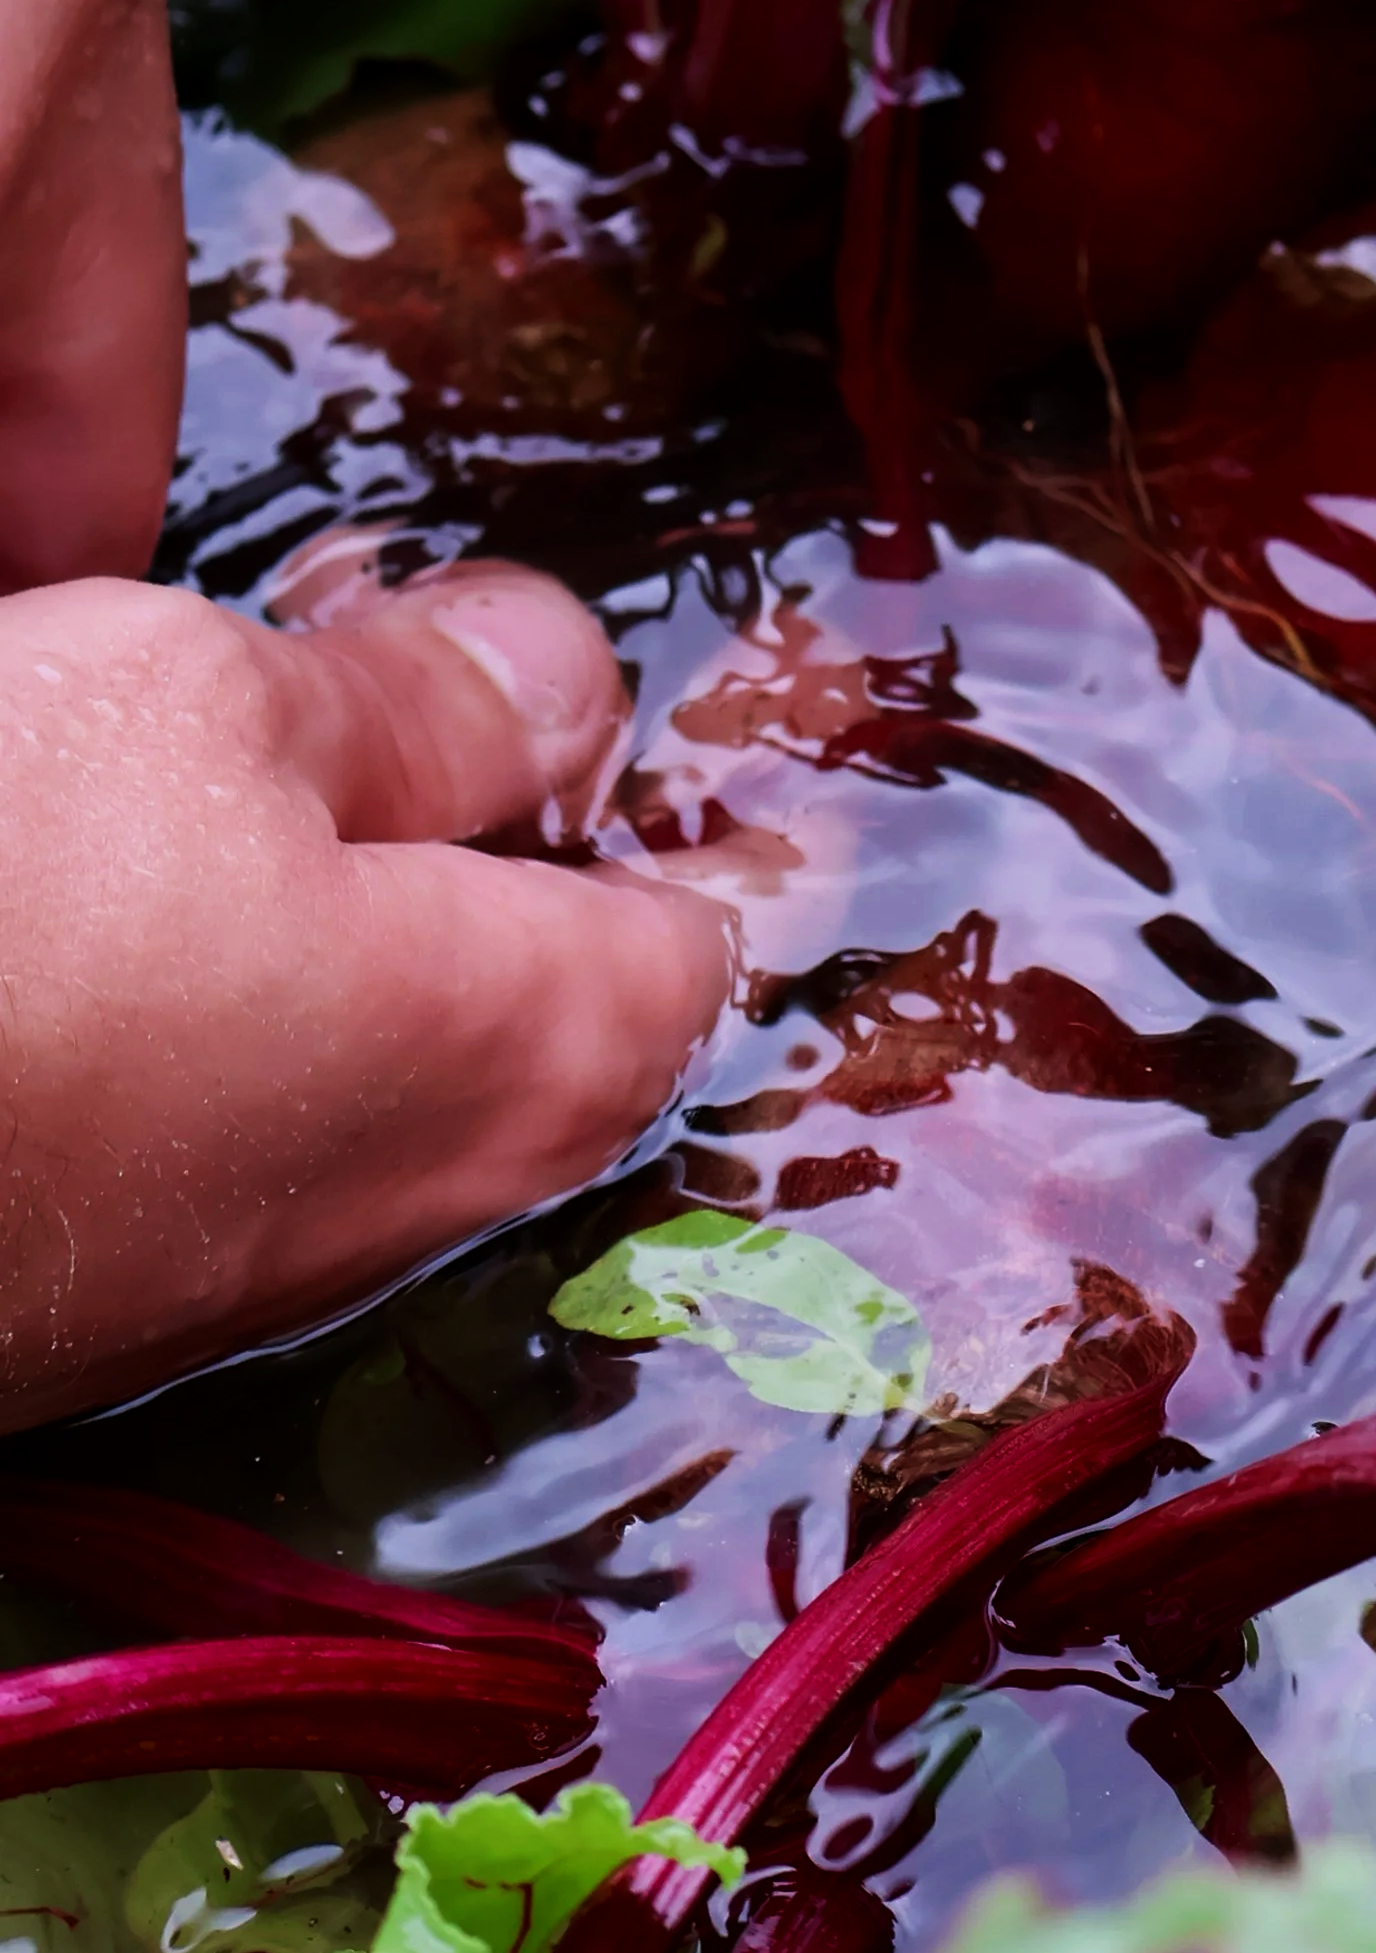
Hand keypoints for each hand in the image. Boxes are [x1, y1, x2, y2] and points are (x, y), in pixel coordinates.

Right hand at [0, 561, 732, 1421]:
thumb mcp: (196, 707)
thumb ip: (415, 699)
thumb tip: (561, 677)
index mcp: (541, 1037)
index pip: (708, 916)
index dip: (677, 788)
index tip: (610, 689)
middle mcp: (443, 1183)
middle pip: (546, 979)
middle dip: (483, 818)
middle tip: (372, 665)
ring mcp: (271, 1259)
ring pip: (376, 1037)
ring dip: (329, 897)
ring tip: (198, 757)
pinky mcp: (117, 1287)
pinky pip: (230, 1103)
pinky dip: (203, 990)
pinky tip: (91, 897)